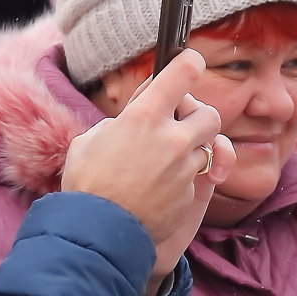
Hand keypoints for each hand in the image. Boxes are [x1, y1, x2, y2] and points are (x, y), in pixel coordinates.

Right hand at [61, 49, 234, 294]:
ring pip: (208, 147)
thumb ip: (119, 123)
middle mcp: (170, 139)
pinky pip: (198, 176)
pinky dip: (185, 178)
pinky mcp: (190, 193)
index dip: (189, 64)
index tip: (191, 61)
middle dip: (199, 117)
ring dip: (191, 149)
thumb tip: (133, 118)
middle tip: (179, 124)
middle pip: (210, 114)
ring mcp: (184, 168)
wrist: (98, 234)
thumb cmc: (86, 184)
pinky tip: (162, 186)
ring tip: (166, 159)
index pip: (181, 75)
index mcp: (142, 117)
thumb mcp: (90, 140)